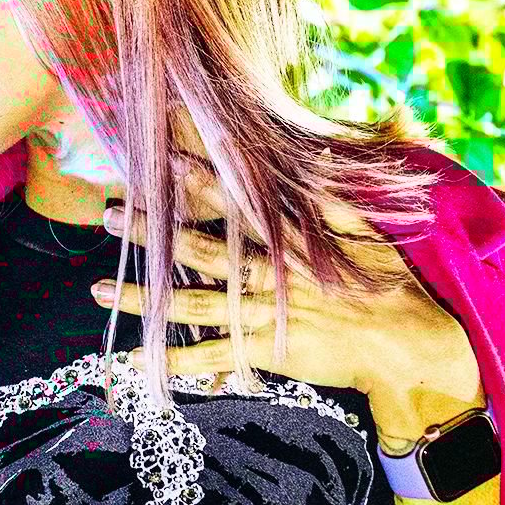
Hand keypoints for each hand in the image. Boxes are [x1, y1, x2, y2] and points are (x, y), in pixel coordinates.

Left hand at [92, 163, 484, 445]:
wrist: (406, 341)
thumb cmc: (390, 282)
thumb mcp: (370, 226)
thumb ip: (339, 189)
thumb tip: (332, 143)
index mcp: (291, 239)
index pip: (240, 203)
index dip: (203, 180)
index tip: (167, 156)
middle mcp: (271, 274)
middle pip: (202, 249)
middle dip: (154, 231)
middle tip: (112, 214)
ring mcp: (264, 314)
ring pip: (192, 304)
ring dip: (143, 298)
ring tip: (98, 288)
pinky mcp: (265, 350)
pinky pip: (210, 356)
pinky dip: (171, 361)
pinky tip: (133, 361)